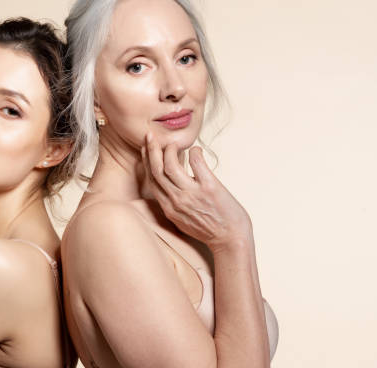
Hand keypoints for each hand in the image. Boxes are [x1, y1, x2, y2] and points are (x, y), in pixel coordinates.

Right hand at [141, 132, 251, 250]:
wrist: (231, 240)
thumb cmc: (210, 230)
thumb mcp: (182, 219)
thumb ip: (174, 203)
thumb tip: (172, 185)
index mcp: (168, 208)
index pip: (151, 180)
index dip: (146, 161)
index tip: (145, 148)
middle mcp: (176, 201)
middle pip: (157, 170)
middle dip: (151, 150)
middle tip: (150, 135)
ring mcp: (192, 195)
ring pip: (171, 166)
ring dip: (170, 150)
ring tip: (175, 143)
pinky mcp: (209, 189)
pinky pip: (196, 164)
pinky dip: (194, 153)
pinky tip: (196, 150)